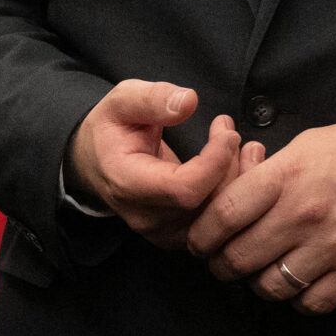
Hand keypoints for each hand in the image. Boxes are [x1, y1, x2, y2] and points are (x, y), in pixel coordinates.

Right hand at [66, 81, 244, 247]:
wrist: (96, 165)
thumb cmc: (111, 131)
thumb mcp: (121, 101)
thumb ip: (152, 99)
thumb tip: (189, 100)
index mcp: (128, 184)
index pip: (184, 189)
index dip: (214, 162)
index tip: (227, 131)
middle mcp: (147, 218)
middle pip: (208, 206)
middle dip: (232, 167)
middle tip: (232, 131)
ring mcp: (165, 233)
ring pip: (220, 219)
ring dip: (240, 180)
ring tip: (239, 143)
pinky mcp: (181, 237)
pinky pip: (220, 226)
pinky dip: (237, 197)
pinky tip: (235, 165)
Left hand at [183, 108, 335, 312]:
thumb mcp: (304, 145)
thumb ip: (267, 173)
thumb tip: (230, 192)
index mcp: (285, 177)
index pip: (223, 215)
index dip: (201, 235)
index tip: (199, 241)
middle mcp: (304, 214)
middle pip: (239, 258)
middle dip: (221, 266)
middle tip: (223, 263)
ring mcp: (332, 246)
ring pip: (270, 287)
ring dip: (257, 285)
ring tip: (259, 274)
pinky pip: (312, 303)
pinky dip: (297, 300)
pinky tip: (297, 285)